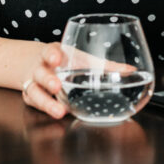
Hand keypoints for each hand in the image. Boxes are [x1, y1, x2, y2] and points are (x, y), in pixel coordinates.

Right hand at [20, 43, 137, 119]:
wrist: (37, 63)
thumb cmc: (66, 60)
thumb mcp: (83, 59)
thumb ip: (106, 66)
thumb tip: (131, 71)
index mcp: (54, 54)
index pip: (49, 51)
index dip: (52, 54)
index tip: (57, 58)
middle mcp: (42, 67)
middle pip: (41, 73)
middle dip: (48, 80)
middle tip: (57, 86)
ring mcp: (34, 82)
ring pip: (33, 92)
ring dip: (45, 102)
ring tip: (59, 110)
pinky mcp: (31, 96)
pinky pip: (32, 102)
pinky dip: (43, 108)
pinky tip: (56, 112)